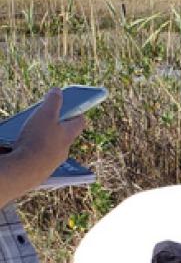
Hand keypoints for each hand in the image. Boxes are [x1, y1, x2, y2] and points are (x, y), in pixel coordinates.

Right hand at [0, 88, 85, 204]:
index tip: (72, 107)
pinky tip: (19, 146)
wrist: (25, 171)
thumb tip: (58, 91)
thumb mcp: (45, 114)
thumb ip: (53, 101)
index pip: (79, 122)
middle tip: (45, 117)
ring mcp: (52, 161)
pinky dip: (31, 149)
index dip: (76, 113)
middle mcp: (63, 150)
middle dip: (56, 126)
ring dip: (42, 138)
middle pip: (63, 135)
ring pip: (50, 146)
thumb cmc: (38, 140)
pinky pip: (38, 156)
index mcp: (68, 135)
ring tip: (28, 131)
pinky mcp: (40, 170)